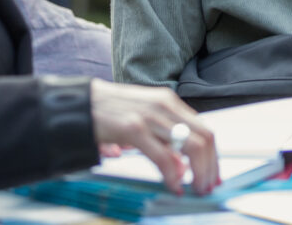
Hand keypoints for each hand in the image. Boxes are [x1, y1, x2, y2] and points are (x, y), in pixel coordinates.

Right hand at [89, 80, 218, 195]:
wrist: (79, 103)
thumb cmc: (110, 113)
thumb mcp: (143, 122)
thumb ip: (163, 141)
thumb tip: (180, 167)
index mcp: (169, 102)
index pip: (204, 129)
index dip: (212, 155)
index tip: (213, 174)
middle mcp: (165, 106)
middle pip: (204, 138)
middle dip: (210, 167)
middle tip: (207, 187)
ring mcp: (151, 116)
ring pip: (192, 147)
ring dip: (199, 173)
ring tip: (195, 189)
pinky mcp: (134, 128)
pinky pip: (164, 157)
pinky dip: (173, 176)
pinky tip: (174, 186)